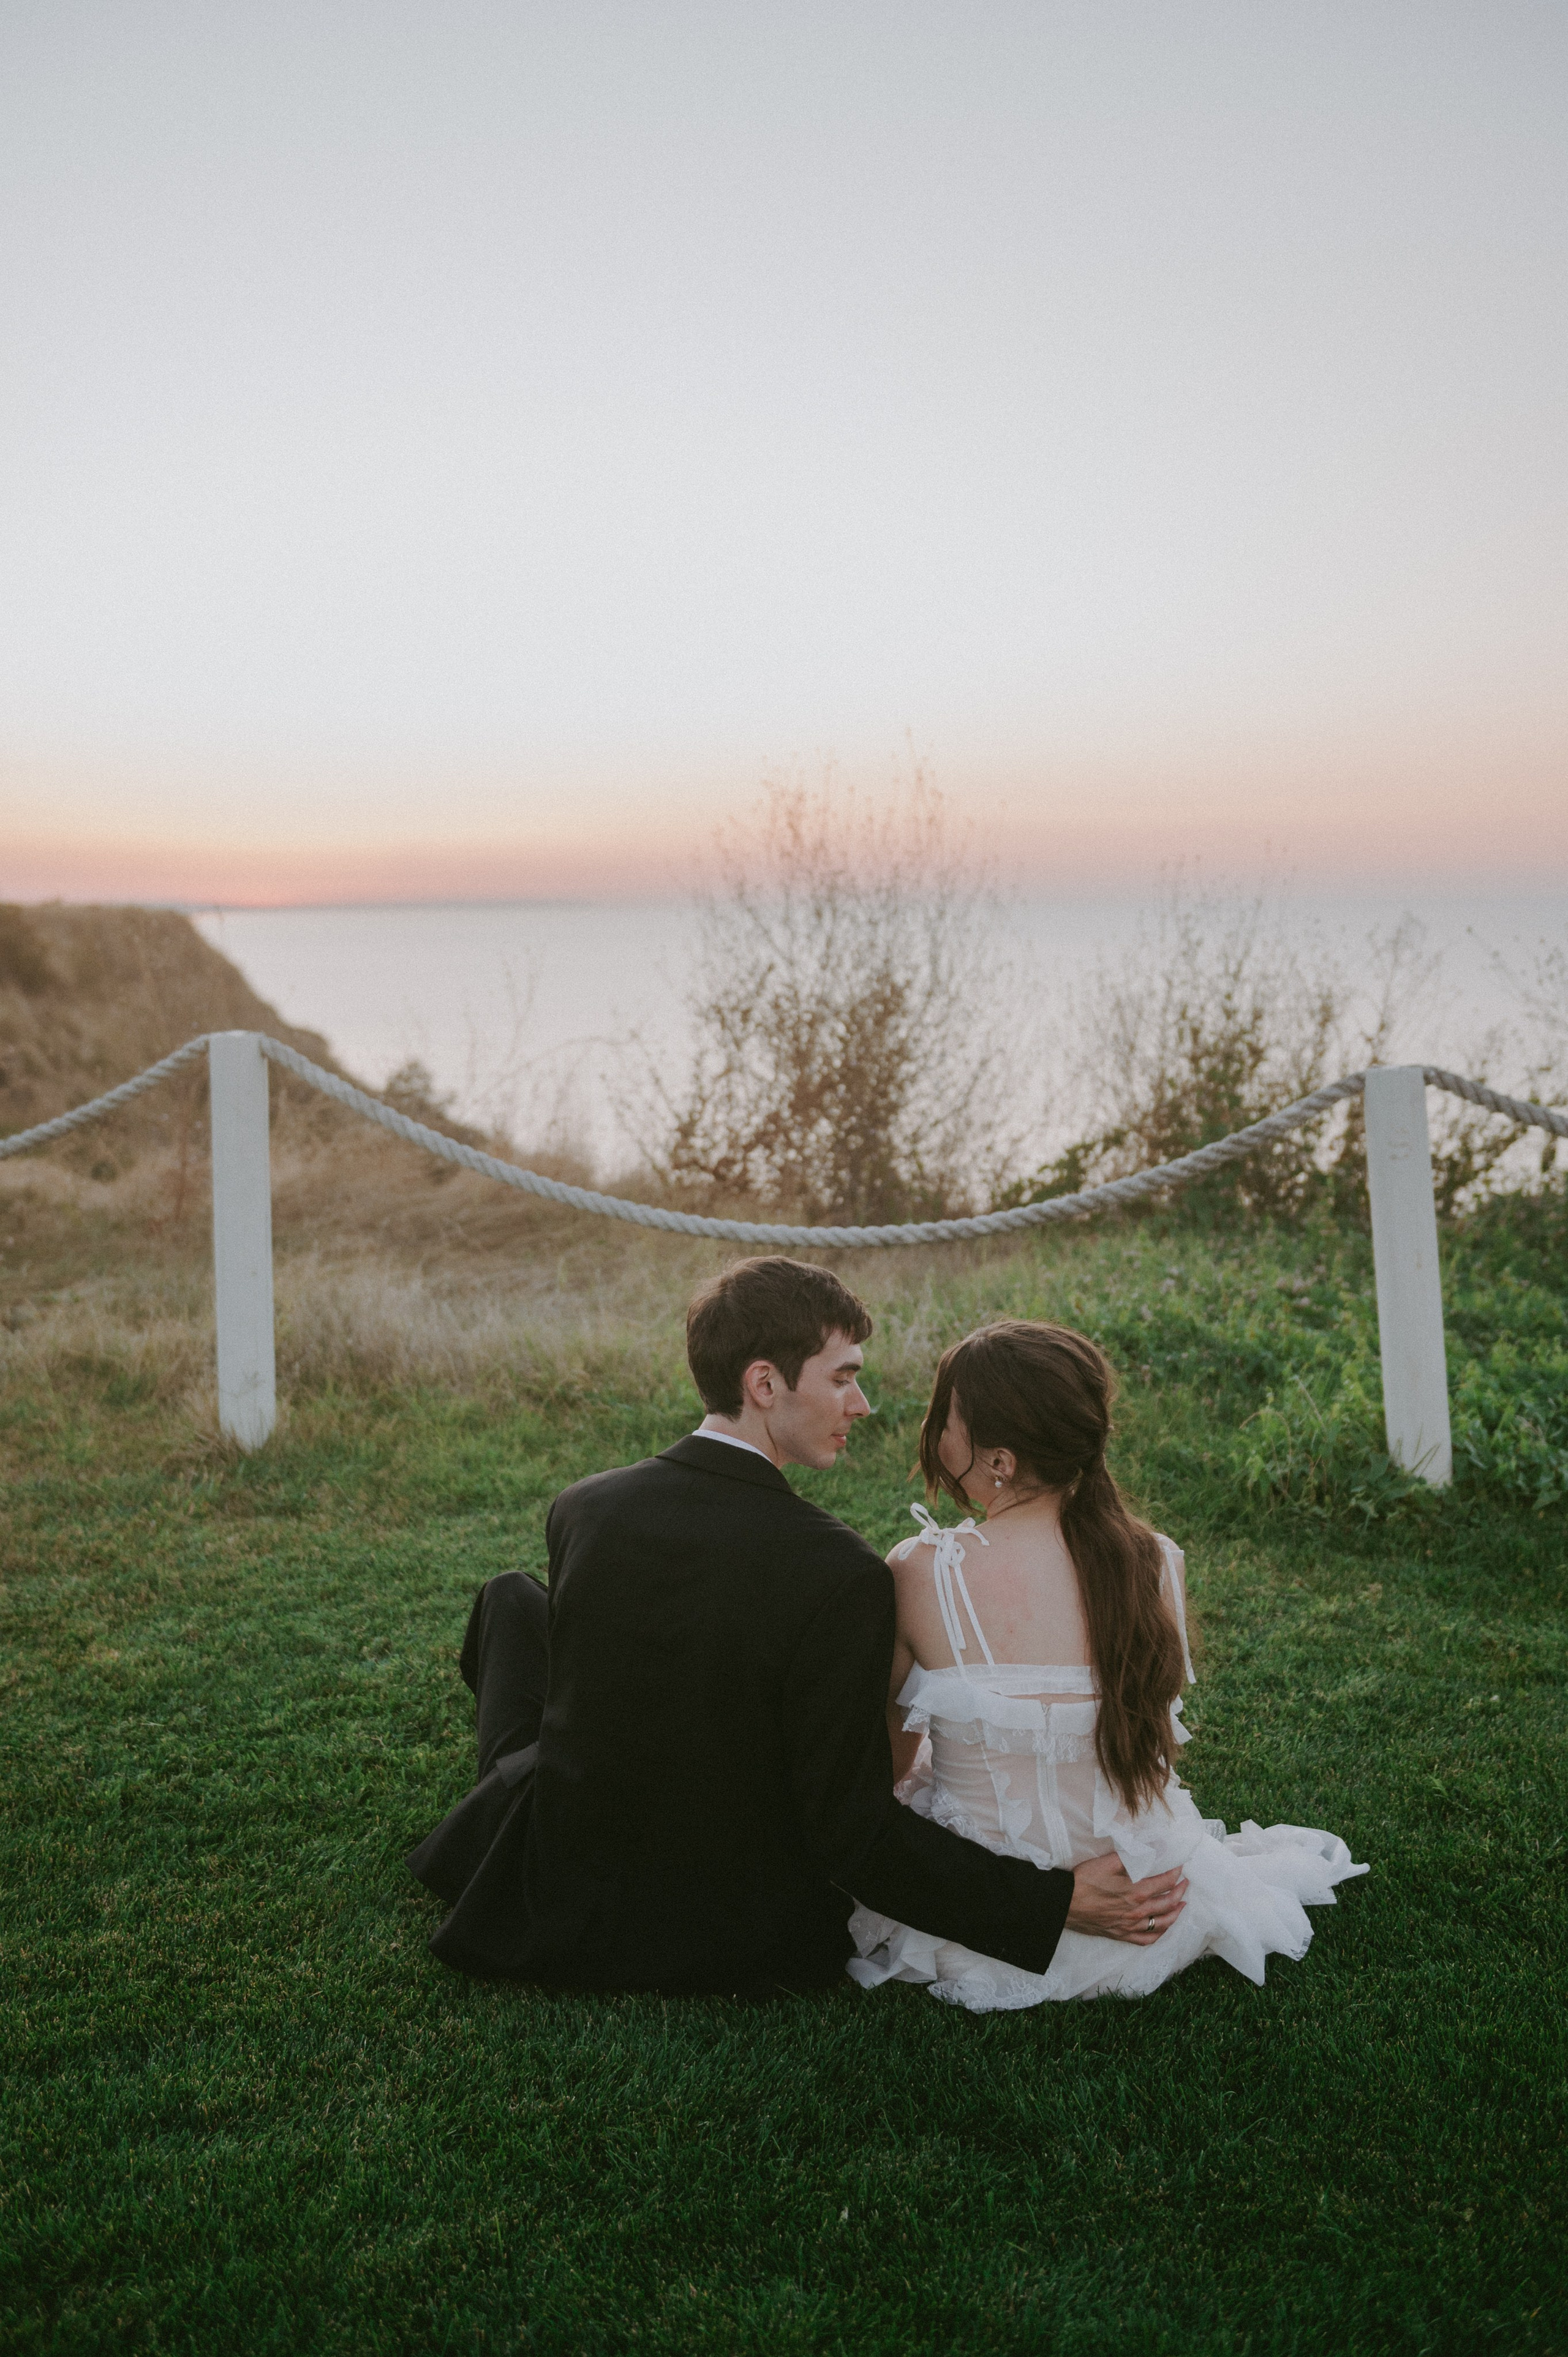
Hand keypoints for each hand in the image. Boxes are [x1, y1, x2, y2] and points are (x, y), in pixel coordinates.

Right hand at [1065, 1851, 1187, 1944]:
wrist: (1065, 1903)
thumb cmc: (1085, 1880)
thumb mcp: (1108, 1862)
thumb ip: (1132, 1856)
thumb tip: (1152, 1848)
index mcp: (1137, 1891)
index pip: (1165, 1882)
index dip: (1175, 1873)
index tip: (1180, 1866)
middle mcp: (1138, 1911)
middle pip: (1168, 1903)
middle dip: (1180, 1891)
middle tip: (1185, 1883)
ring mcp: (1131, 1925)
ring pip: (1162, 1923)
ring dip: (1175, 1913)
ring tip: (1182, 1905)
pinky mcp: (1122, 1935)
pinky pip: (1146, 1939)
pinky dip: (1159, 1934)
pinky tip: (1162, 1928)